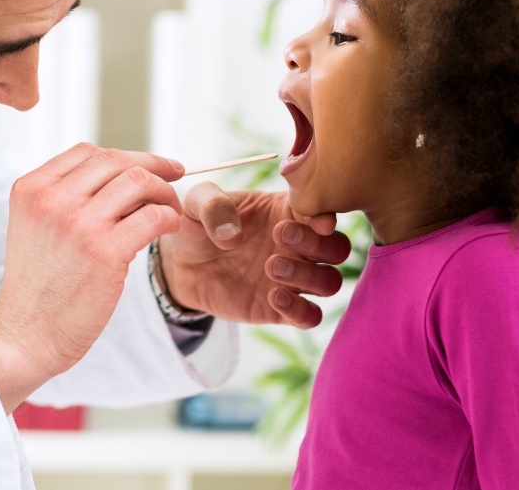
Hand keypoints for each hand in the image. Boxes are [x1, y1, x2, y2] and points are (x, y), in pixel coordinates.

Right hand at [0, 143, 183, 412]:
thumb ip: (66, 199)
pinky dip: (169, 217)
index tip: (149, 165)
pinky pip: (153, 216)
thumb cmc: (38, 287)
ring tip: (170, 209)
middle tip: (174, 178)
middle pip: (116, 161)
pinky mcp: (104, 251)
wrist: (25, 335)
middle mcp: (52, 199)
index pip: (87, 152)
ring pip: (138, 181)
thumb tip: (121, 179)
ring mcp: (78, 223)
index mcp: (31, 189)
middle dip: (153, 166)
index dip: (125, 155)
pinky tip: (169, 228)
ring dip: (163, 192)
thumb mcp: (35, 227)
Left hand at [159, 183, 350, 328]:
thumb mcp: (196, 203)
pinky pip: (310, 317)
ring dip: (309, 275)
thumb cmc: (197, 226)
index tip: (315, 220)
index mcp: (287, 211)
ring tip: (271, 267)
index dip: (326, 215)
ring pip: (330, 282)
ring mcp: (293, 279)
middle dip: (319, 244)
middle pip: (338, 248)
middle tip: (280, 236)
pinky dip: (301, 310)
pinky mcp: (281, 309)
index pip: (322, 211)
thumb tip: (233, 234)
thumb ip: (213, 204)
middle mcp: (298, 246)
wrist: (180, 266)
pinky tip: (274, 297)